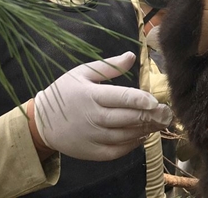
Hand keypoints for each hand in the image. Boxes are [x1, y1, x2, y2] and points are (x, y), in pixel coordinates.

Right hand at [32, 52, 172, 160]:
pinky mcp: (91, 151)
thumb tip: (132, 55)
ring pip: (125, 135)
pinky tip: (142, 136)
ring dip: (145, 130)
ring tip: (159, 123)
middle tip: (166, 113)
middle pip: (127, 118)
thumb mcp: (82, 72)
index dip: (141, 100)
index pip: (122, 97)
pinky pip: (116, 150)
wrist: (41, 121)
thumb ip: (109, 66)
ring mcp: (92, 136)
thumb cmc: (64, 92)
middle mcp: (93, 117)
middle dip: (150, 116)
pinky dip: (131, 145)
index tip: (156, 101)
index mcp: (91, 95)